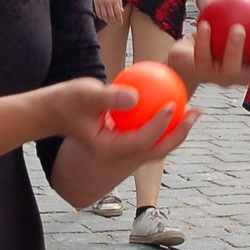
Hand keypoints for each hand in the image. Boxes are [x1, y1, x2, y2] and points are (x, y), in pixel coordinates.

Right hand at [38, 76, 194, 161]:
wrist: (53, 112)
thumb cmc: (66, 100)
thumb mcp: (84, 95)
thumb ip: (109, 98)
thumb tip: (135, 96)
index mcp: (109, 150)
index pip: (141, 141)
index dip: (160, 125)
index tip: (172, 104)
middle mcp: (119, 155)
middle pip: (157, 149)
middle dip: (180, 133)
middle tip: (196, 112)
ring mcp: (123, 150)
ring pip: (157, 144)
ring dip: (178, 130)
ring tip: (194, 110)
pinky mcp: (125, 141)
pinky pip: (149, 133)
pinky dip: (163, 122)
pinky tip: (173, 101)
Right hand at [92, 0, 124, 25]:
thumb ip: (120, 3)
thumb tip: (121, 11)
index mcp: (115, 0)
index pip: (118, 13)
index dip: (119, 19)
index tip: (120, 23)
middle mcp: (108, 3)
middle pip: (111, 16)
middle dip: (114, 21)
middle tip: (115, 24)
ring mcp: (101, 3)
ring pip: (104, 16)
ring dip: (107, 20)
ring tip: (109, 22)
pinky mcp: (96, 3)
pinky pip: (98, 12)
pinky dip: (101, 17)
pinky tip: (103, 18)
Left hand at [170, 0, 249, 86]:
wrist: (188, 51)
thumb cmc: (217, 30)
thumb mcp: (231, 11)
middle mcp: (248, 74)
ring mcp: (226, 78)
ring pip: (234, 69)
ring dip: (236, 48)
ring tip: (237, 28)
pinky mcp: (203, 75)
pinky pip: (204, 59)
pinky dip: (204, 41)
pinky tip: (203, 24)